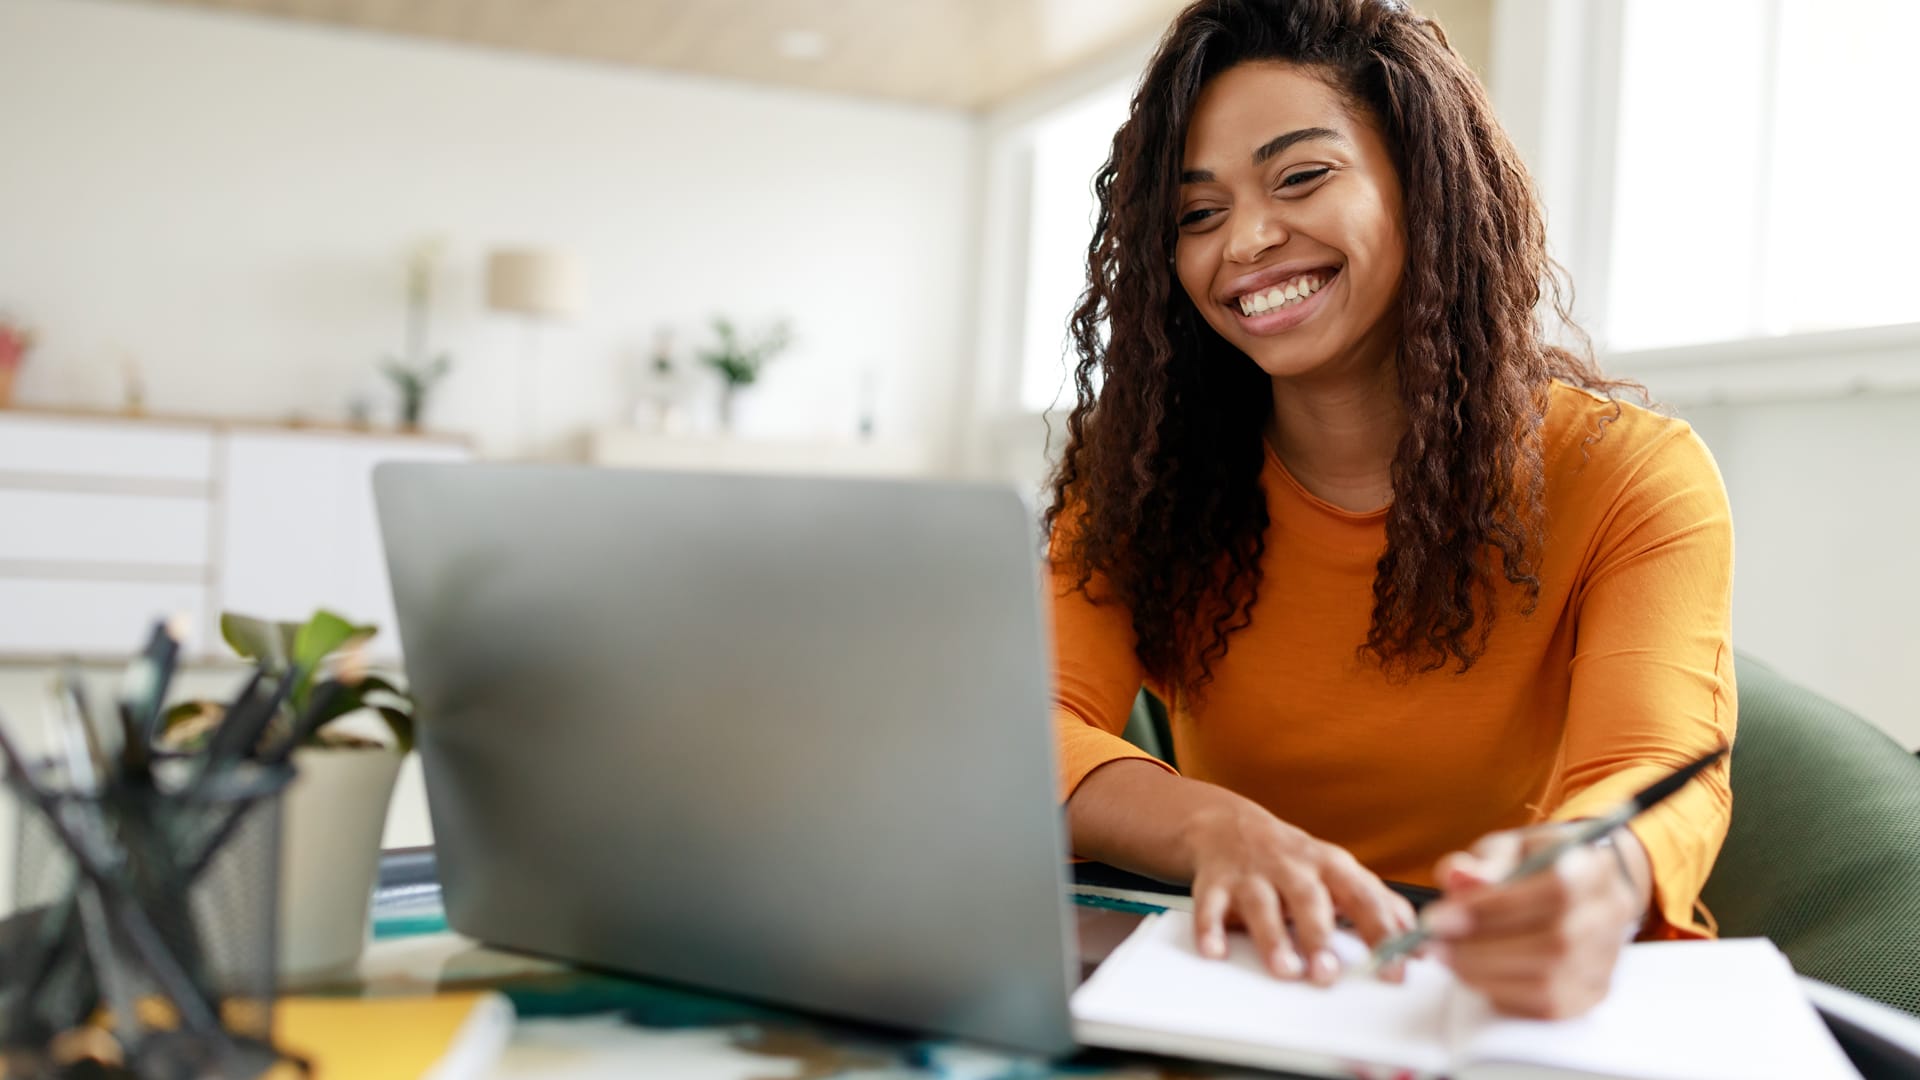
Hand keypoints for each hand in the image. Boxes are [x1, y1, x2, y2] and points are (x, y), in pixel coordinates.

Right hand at [1184, 796, 1416, 984]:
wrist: (1228, 826)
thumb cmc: (1294, 860)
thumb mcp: (1338, 872)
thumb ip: (1377, 903)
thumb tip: (1418, 942)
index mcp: (1331, 866)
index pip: (1363, 898)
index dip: (1382, 933)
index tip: (1395, 968)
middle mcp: (1292, 867)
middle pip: (1310, 898)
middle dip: (1319, 936)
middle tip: (1328, 974)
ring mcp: (1252, 873)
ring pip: (1263, 904)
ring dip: (1273, 938)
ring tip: (1285, 970)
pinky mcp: (1215, 881)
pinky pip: (1210, 906)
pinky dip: (1210, 929)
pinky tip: (1215, 952)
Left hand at [1423, 826, 1649, 1018]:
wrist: (1580, 888)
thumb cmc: (1538, 864)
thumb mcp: (1510, 848)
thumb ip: (1484, 862)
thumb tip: (1458, 878)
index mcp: (1593, 867)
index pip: (1555, 890)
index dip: (1494, 907)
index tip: (1439, 917)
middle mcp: (1609, 915)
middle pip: (1553, 943)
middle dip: (1481, 948)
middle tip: (1433, 943)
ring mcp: (1606, 959)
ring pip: (1548, 981)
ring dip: (1485, 973)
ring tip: (1447, 956)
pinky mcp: (1592, 992)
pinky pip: (1546, 1006)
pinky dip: (1502, 992)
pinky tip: (1474, 973)